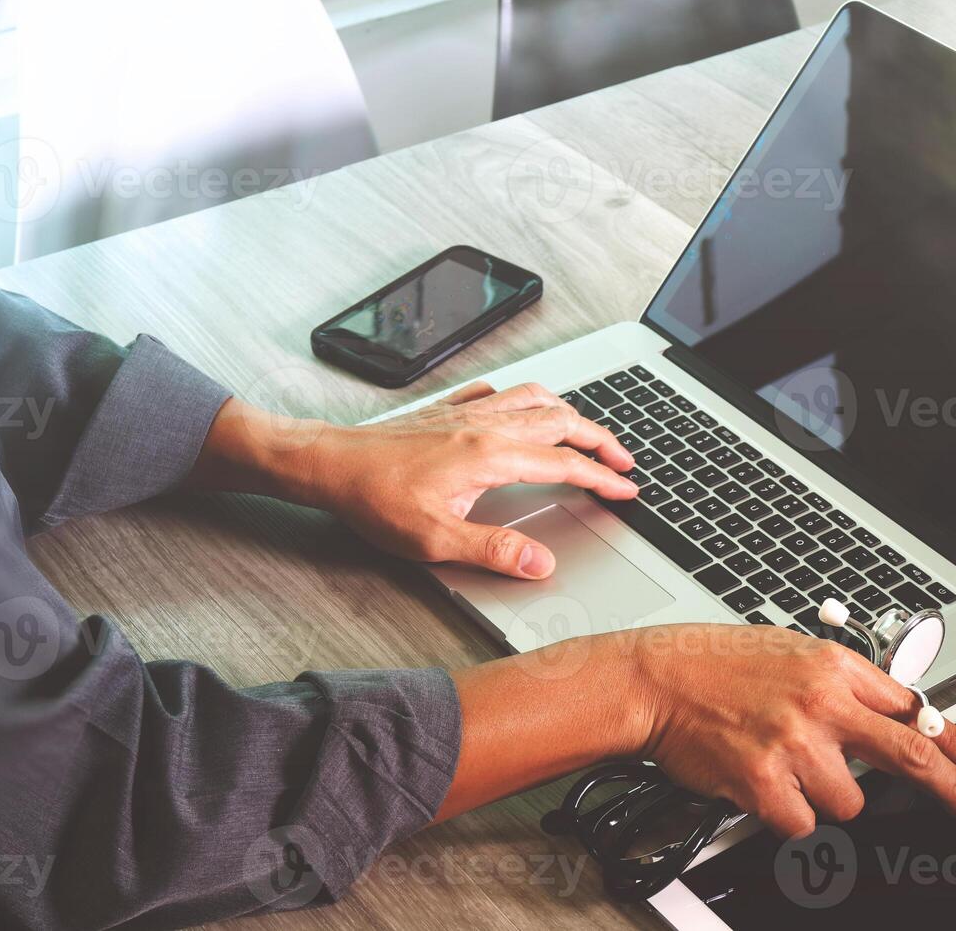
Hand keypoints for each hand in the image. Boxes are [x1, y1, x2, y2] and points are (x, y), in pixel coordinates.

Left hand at [194, 382, 638, 578]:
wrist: (329, 464)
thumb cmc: (374, 499)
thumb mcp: (435, 540)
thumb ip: (493, 551)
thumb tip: (539, 564)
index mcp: (492, 456)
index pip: (565, 465)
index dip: (603, 478)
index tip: (626, 489)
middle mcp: (485, 425)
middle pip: (561, 421)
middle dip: (599, 439)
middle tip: (623, 459)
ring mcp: (466, 413)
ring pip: (534, 399)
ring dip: (568, 413)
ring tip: (585, 430)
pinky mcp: (445, 410)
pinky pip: (496, 392)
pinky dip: (521, 397)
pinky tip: (519, 406)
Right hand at [439, 624, 955, 837]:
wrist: (657, 678)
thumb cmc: (715, 663)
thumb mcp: (789, 651)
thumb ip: (840, 684)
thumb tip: (888, 713)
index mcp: (834, 666)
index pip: (912, 707)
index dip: (953, 740)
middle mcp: (823, 704)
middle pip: (910, 755)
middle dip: (952, 788)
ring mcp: (796, 745)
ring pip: (849, 801)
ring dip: (824, 795)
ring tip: (786, 767)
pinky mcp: (766, 783)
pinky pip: (802, 822)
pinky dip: (786, 813)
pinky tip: (762, 784)